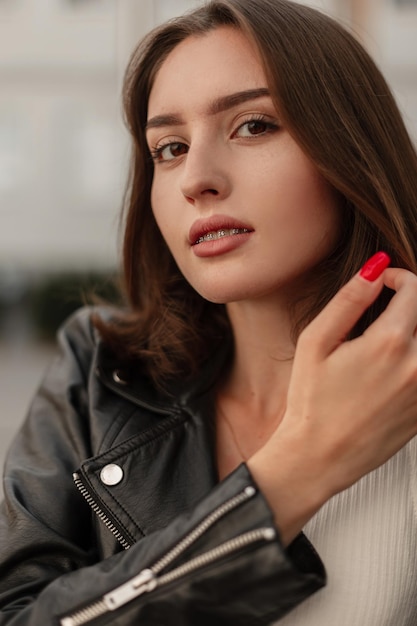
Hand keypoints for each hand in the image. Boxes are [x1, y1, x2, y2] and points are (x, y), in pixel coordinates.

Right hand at [248, 254, 416, 543]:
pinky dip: (413, 360)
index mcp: (389, 343)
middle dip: (411, 303)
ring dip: (413, 333)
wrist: (319, 457)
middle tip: (389, 308)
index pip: (414, 289)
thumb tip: (375, 268)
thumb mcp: (316, 342)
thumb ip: (348, 301)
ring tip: (390, 338)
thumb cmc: (311, 401)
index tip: (384, 282)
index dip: (399, 277)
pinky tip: (391, 369)